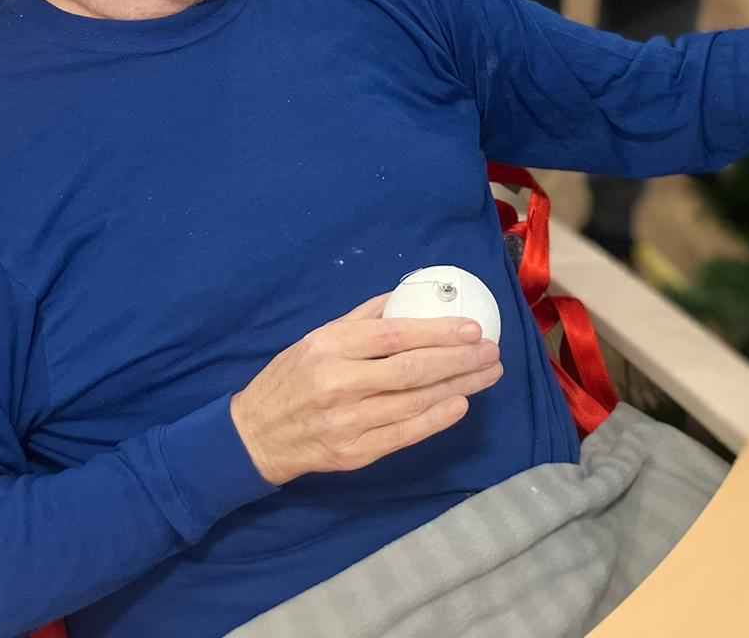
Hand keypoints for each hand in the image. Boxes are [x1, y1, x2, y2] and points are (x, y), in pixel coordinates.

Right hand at [230, 294, 501, 485]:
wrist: (256, 435)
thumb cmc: (292, 378)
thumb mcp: (318, 336)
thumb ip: (364, 317)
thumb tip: (410, 295)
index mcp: (331, 347)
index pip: (395, 335)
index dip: (438, 331)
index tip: (472, 328)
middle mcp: (339, 384)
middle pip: (412, 370)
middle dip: (459, 360)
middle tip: (491, 351)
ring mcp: (348, 422)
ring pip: (414, 402)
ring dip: (458, 387)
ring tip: (487, 374)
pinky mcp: (354, 453)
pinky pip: (404, 434)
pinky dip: (436, 420)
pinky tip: (460, 405)